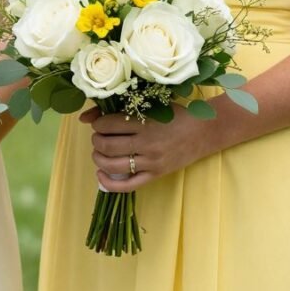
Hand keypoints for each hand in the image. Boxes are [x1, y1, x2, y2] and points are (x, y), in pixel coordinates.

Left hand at [82, 104, 219, 191]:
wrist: (205, 131)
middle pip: (106, 145)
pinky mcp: (156, 175)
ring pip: (112, 165)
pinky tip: (100, 174)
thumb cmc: (175, 115)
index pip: (107, 125)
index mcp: (145, 122)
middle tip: (99, 137)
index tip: (100, 123)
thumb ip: (117, 108)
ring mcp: (151, 162)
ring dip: (98, 158)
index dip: (97, 124)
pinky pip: (127, 185)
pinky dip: (108, 183)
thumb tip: (84, 118)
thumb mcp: (150, 105)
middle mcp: (147, 143)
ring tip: (100, 151)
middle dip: (96, 140)